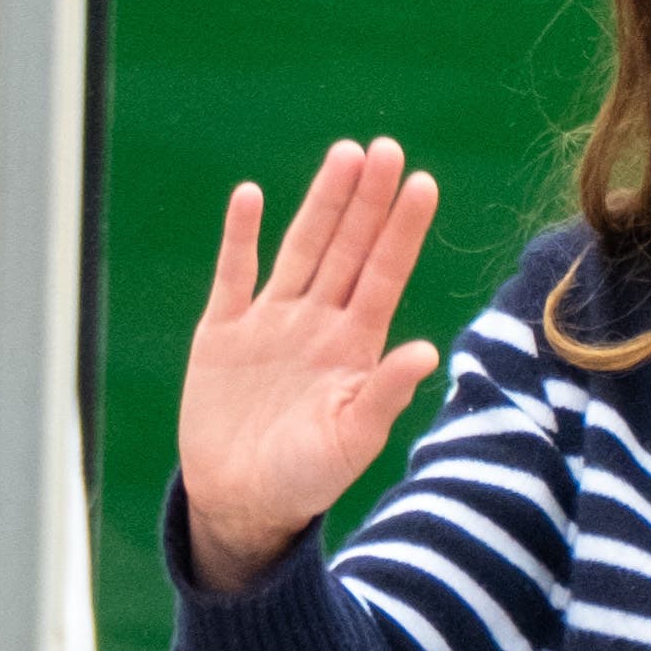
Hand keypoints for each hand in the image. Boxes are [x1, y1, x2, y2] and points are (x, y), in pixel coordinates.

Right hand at [179, 138, 442, 593]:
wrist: (243, 502)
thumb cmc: (309, 478)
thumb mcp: (353, 440)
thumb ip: (385, 394)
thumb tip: (427, 352)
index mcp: (357, 344)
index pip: (385, 272)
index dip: (402, 229)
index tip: (423, 183)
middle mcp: (319, 322)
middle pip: (348, 247)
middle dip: (366, 199)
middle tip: (385, 147)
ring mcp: (271, 322)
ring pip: (301, 249)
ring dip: (321, 203)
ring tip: (344, 154)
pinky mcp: (223, 333)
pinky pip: (233, 276)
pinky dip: (239, 237)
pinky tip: (251, 196)